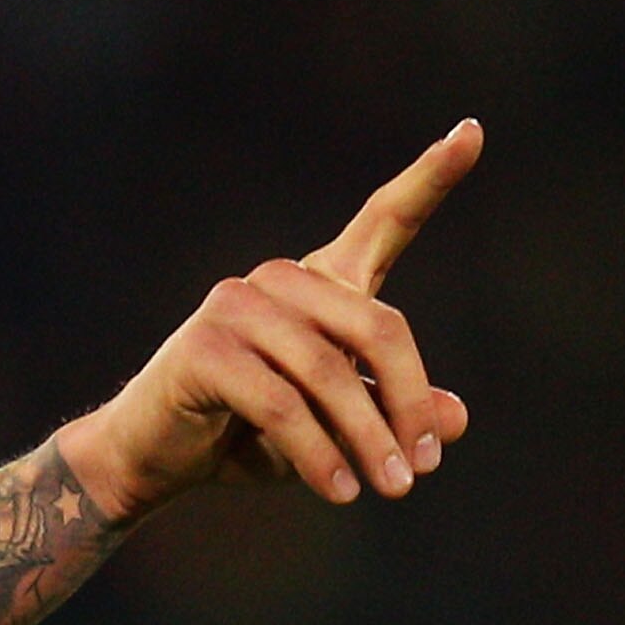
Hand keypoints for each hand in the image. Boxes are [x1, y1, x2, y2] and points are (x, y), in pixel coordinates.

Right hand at [59, 120, 482, 518]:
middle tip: (420, 470)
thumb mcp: (336, 430)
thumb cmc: (247, 438)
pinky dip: (318, 455)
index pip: (382, 220)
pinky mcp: (205, 348)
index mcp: (320, 285)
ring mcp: (238, 307)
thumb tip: (454, 420)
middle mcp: (282, 281)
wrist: (152, 461)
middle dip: (407, 403)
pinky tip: (339, 491)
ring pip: (330, 373)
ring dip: (367, 439)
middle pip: (377, 328)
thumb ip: (392, 414)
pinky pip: (283, 405)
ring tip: (389, 490)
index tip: (473, 133)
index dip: (430, 177)